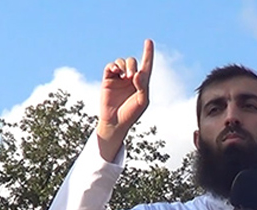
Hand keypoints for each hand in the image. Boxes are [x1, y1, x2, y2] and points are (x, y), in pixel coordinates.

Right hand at [97, 39, 153, 160]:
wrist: (115, 122)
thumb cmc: (131, 113)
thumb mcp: (142, 102)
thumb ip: (142, 86)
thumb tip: (138, 73)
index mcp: (142, 83)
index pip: (146, 65)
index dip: (148, 53)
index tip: (149, 41)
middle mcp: (131, 78)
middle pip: (133, 61)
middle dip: (133, 65)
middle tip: (131, 77)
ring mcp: (119, 78)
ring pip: (121, 62)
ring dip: (123, 65)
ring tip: (124, 75)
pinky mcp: (108, 80)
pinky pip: (110, 67)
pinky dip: (113, 66)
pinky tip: (115, 72)